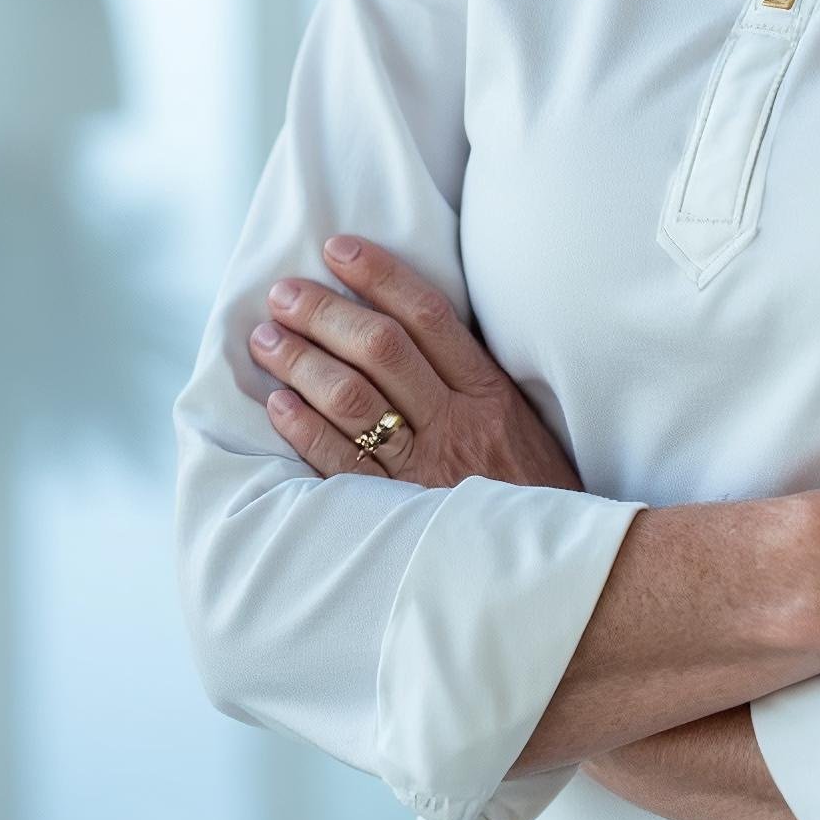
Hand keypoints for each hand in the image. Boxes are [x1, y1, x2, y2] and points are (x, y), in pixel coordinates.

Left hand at [246, 234, 583, 490]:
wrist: (553, 570)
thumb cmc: (532, 491)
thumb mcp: (520, 423)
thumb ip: (472, 380)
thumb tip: (410, 327)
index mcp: (489, 393)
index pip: (428, 316)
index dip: (380, 276)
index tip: (339, 249)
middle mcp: (457, 423)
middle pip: (382, 350)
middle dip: (326, 313)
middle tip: (283, 292)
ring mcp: (425, 470)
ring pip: (354, 400)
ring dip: (302, 363)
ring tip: (267, 339)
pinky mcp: (398, 515)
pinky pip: (341, 466)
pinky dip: (305, 430)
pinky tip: (276, 404)